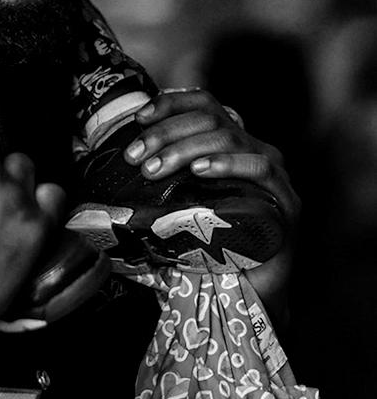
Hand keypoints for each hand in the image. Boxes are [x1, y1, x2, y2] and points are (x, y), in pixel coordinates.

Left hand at [130, 88, 299, 319]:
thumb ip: (159, 179)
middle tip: (137, 159)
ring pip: (228, 138)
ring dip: (185, 149)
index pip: (204, 103)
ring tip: (155, 169)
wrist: (248, 294)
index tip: (139, 118)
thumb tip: (112, 161)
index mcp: (230, 144)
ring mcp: (274, 174)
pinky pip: (260, 168)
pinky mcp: (286, 201)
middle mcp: (254, 150)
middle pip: (210, 119)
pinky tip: (200, 171)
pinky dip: (226, 163)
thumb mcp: (178, 204)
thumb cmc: (209, 247)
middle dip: (166, 134)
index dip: (171, 103)